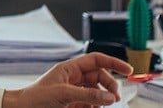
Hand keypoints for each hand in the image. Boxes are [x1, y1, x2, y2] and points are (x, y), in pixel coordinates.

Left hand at [1, 52, 132, 107]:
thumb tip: (109, 97)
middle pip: (100, 78)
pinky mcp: (73, 105)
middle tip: (115, 98)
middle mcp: (74, 78)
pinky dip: (95, 107)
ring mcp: (74, 92)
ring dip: (103, 99)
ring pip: (97, 93)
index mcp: (70, 68)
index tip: (128, 70)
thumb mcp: (63, 94)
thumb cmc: (35, 98)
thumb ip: (88, 94)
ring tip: (103, 107)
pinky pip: (91, 104)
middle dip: (110, 86)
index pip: (96, 60)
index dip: (113, 62)